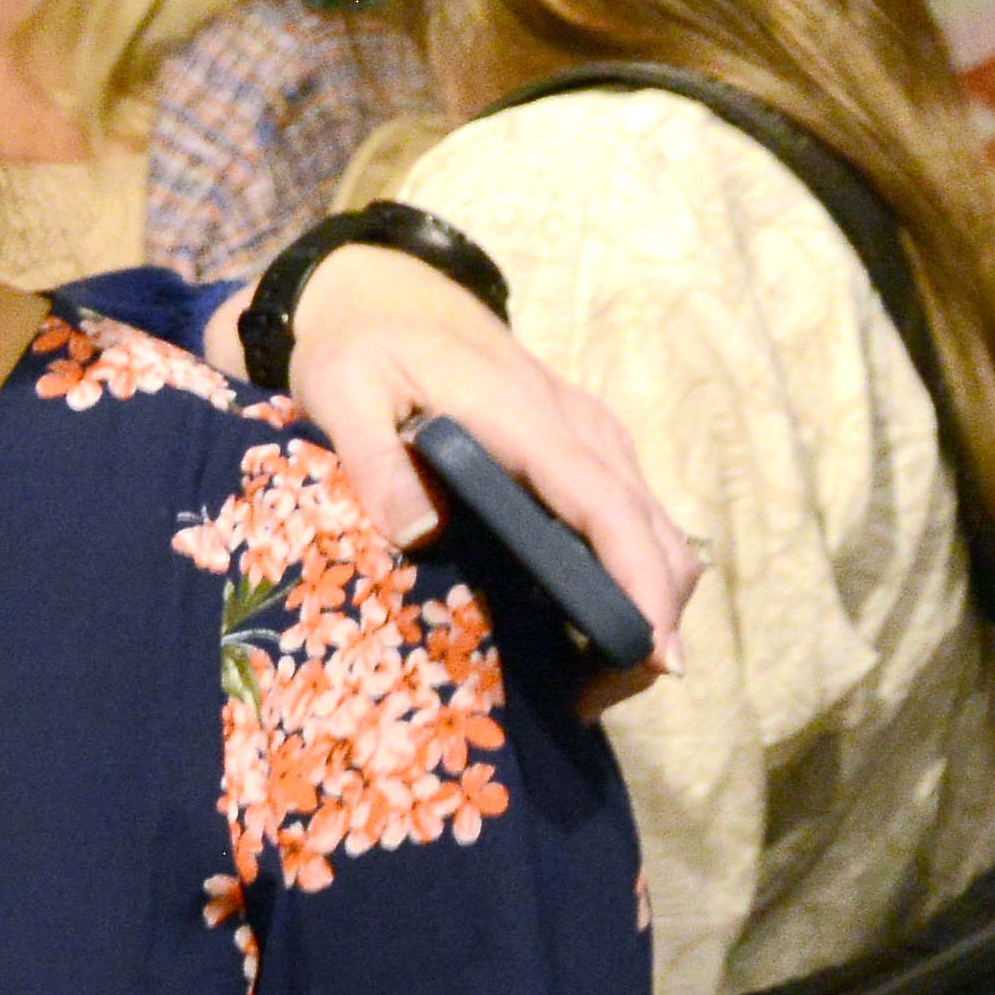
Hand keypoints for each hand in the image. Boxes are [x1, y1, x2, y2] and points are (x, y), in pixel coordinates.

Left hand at [255, 245, 693, 704]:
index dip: (637, 580)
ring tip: (594, 686)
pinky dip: (628, 575)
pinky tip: (586, 631)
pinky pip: (626, 518)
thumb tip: (418, 534)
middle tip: (602, 700)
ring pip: (652, 528)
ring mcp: (587, 438)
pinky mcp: (580, 451)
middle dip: (651, 615)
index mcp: (526, 417)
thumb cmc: (358, 346)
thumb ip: (373, 459)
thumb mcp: (341, 391)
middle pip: (651, 530)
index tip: (653, 651)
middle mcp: (577, 428)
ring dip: (645, 601)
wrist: (382, 295)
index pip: (605, 504)